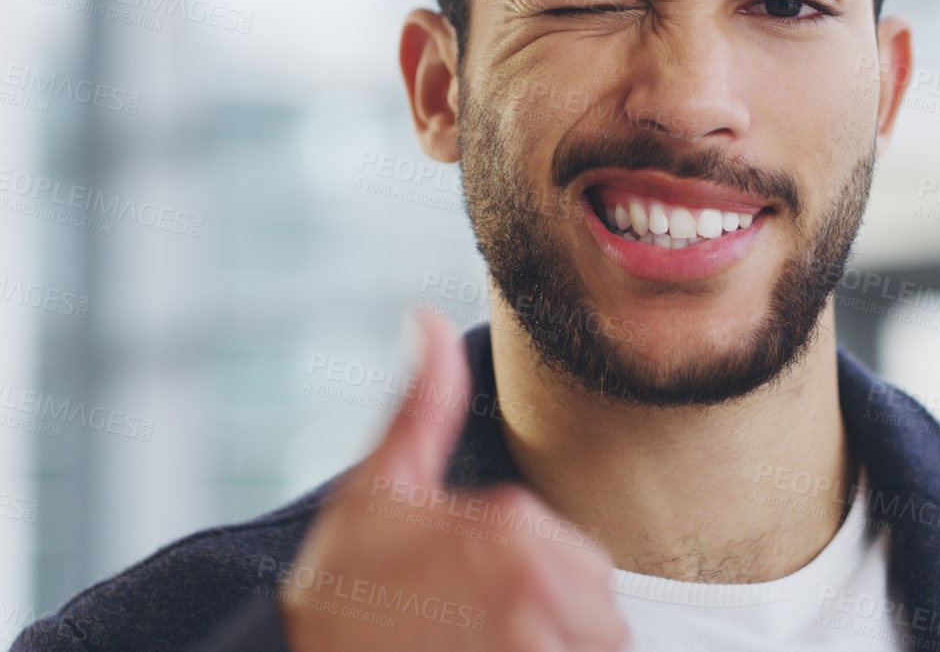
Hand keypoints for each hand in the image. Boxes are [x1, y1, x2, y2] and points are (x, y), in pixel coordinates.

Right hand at [278, 311, 629, 651]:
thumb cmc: (340, 586)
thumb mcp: (380, 486)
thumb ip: (424, 405)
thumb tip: (430, 320)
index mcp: (511, 522)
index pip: (584, 558)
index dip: (541, 579)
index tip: (487, 593)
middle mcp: (535, 581)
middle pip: (599, 606)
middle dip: (561, 618)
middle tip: (492, 627)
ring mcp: (532, 643)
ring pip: (596, 646)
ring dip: (559, 647)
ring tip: (495, 645)